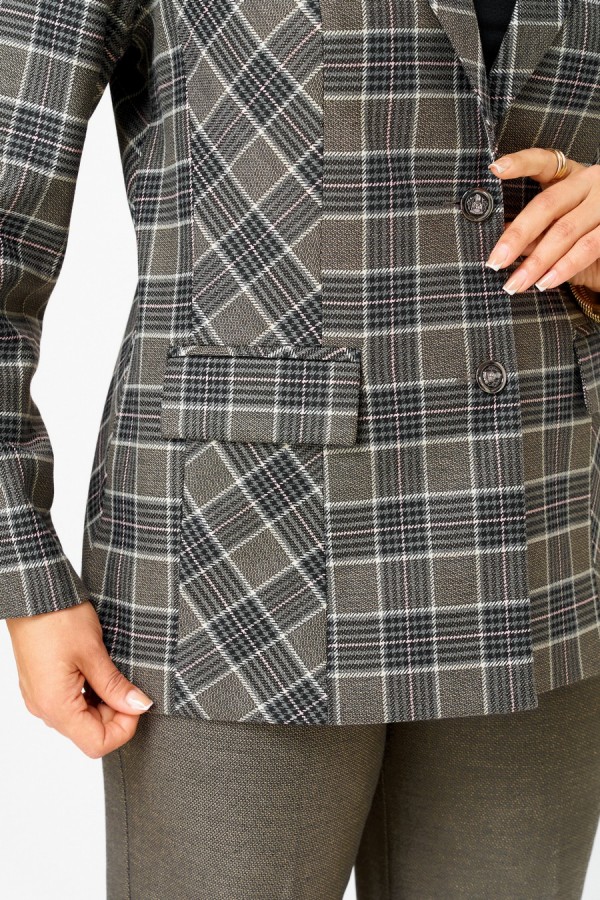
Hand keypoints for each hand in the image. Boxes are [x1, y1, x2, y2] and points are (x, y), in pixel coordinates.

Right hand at [6, 600, 153, 757]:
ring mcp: (41, 697)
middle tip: (129, 683)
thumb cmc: (58, 618)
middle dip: (116, 714)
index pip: (96, 743)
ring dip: (103, 703)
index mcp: (55, 706)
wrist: (33, 594)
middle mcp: (44, 708)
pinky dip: (90, 694)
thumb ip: (115, 686)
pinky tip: (98, 671)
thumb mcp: (93, 652)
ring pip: (81, 718)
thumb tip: (139, 706)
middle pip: (89, 732)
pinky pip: (70, 703)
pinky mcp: (42, 686)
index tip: (137, 702)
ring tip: (112, 672)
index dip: (124, 728)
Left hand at [485, 148, 599, 296]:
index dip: (521, 163)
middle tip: (495, 261)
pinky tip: (545, 281)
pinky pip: (587, 247)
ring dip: (536, 262)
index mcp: (571, 176)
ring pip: (565, 230)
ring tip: (516, 283)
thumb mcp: (558, 227)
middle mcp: (589, 183)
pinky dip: (564, 267)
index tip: (496, 168)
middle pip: (547, 204)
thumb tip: (501, 244)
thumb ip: (535, 232)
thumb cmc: (585, 235)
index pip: (544, 162)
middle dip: (518, 235)